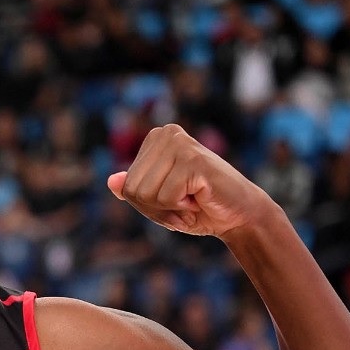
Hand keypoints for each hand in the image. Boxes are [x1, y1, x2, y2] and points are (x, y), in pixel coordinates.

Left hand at [106, 125, 276, 237]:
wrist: (238, 216)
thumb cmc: (197, 208)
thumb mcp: (157, 202)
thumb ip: (133, 189)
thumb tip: (111, 181)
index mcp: (155, 139)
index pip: (127, 185)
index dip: (147, 205)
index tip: (173, 199)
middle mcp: (166, 134)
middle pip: (133, 189)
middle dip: (156, 208)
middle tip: (184, 202)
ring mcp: (180, 144)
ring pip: (147, 194)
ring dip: (170, 208)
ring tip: (192, 198)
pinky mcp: (193, 159)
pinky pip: (167, 197)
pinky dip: (183, 207)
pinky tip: (201, 197)